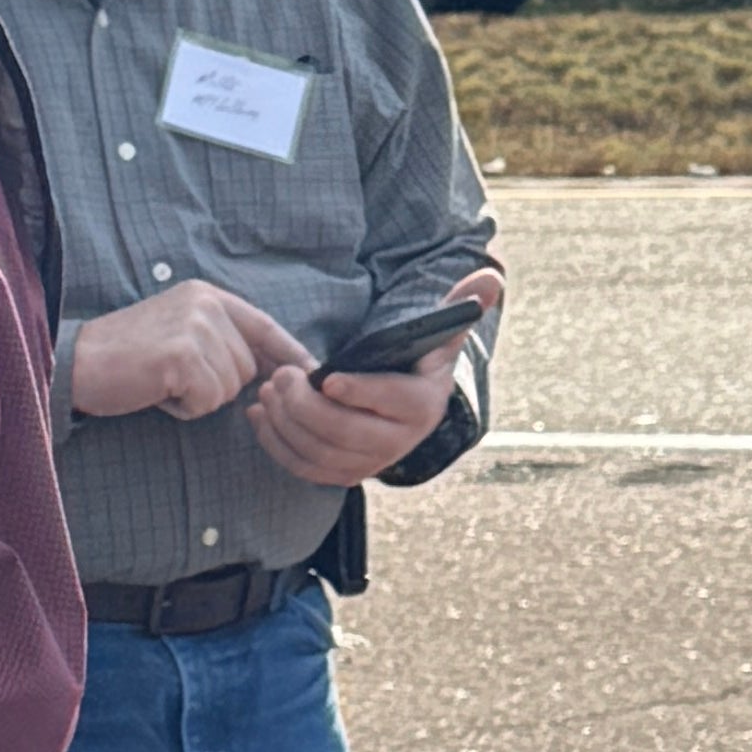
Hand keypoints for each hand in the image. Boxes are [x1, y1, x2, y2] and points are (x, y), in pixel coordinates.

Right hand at [64, 282, 313, 422]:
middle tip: (173, 377)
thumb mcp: (179, 335)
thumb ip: (221, 342)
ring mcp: (194, 327)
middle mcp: (205, 304)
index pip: (265, 326)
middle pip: (248, 366)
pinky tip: (157, 391)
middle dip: (218, 385)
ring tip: (162, 382)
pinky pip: (208, 400)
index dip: (291, 353)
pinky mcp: (182, 355)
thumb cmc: (126, 359)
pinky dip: (184, 407)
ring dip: (199, 398)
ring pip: (230, 386)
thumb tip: (272, 371)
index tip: (314, 373)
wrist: (76, 364)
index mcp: (206, 295)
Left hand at [250, 262, 504, 490]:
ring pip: (320, 452)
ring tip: (266, 391)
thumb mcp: (440, 335)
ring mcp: (370, 463)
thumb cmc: (416, 363)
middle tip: (279, 376)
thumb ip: (461, 305)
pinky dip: (277, 445)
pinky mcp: (343, 475)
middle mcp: (400, 441)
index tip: (327, 378)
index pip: (392, 401)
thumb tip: (491, 277)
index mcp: (423, 404)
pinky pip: (305, 469)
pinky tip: (260, 416)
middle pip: (346, 432)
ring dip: (286, 423)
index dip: (360, 391)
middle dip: (306, 406)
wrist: (406, 410)